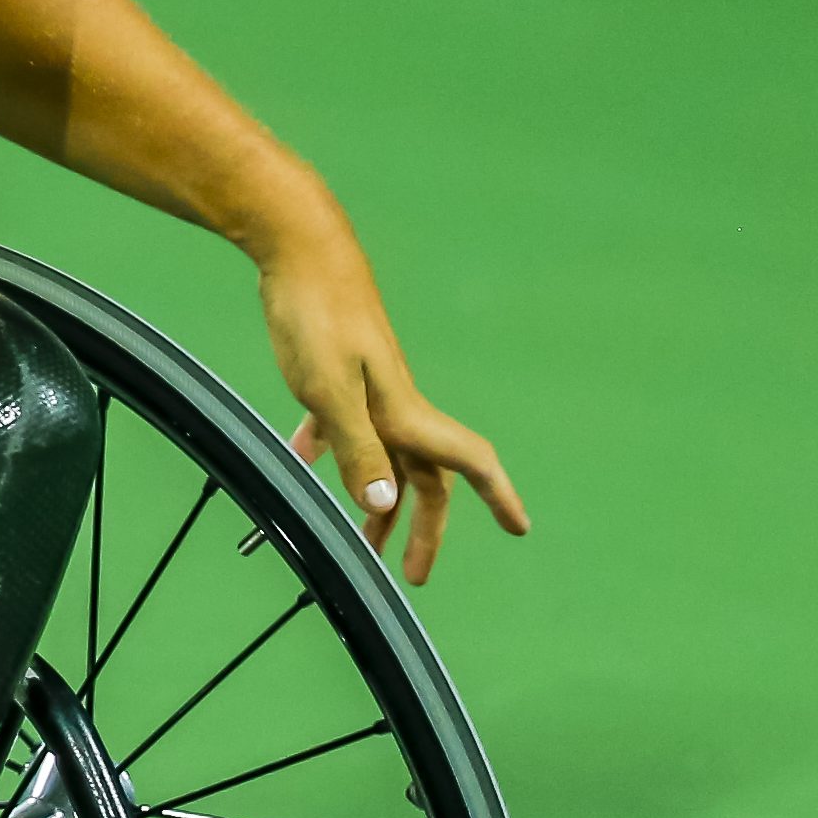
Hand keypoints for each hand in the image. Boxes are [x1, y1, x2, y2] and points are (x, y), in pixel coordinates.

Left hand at [255, 256, 525, 583]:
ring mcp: (368, 386)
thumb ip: (355, 444)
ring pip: (383, 456)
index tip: (520, 530)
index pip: (467, 461)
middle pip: (424, 476)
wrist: (296, 244)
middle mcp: (396, 403)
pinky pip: (342, 423)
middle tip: (413, 574)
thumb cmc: (316, 312)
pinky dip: (331, 450)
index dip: (499, 496)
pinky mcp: (337, 370)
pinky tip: (304, 460)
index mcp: (403, 411)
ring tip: (361, 543)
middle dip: (424, 527)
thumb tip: (384, 502)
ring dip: (377, 500)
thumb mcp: (328, 387)